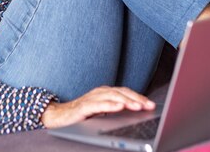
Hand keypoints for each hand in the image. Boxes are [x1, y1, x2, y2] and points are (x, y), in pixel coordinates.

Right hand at [41, 86, 155, 128]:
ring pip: (112, 97)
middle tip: (149, 105)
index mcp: (105, 93)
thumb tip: (135, 113)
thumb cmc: (81, 115)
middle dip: (136, 99)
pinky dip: (110, 105)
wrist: (58, 116)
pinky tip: (119, 108)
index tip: (151, 104)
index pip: (125, 92)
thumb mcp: (101, 112)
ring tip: (138, 106)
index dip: (139, 97)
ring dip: (126, 101)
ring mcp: (91, 99)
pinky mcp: (83, 107)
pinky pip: (98, 105)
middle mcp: (99, 93)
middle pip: (121, 93)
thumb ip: (115, 110)